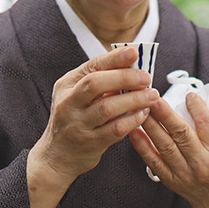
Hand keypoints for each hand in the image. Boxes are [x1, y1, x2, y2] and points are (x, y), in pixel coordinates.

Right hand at [27, 46, 159, 207]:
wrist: (56, 155)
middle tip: (146, 78)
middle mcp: (68, 103)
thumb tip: (129, 62)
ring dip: (133, 100)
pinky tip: (143, 114)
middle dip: (124, 78)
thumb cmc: (73, 119)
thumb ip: (98, 80)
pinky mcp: (90, 143)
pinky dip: (131, 120)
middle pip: (96, 84)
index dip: (113, 58)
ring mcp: (78, 124)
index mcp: (66, 85)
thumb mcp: (76, 95)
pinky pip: (114, 130)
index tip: (134, 52)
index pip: (91, 67)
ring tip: (152, 95)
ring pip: (107, 108)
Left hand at [130, 92, 208, 207]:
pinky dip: (141, 146)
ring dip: (151, 125)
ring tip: (142, 108)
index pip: (207, 124)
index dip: (196, 107)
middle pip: (181, 134)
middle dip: (166, 114)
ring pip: (164, 146)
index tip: (188, 96)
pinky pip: (153, 162)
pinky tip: (134, 131)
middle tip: (154, 98)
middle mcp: (202, 164)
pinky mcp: (170, 179)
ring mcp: (184, 174)